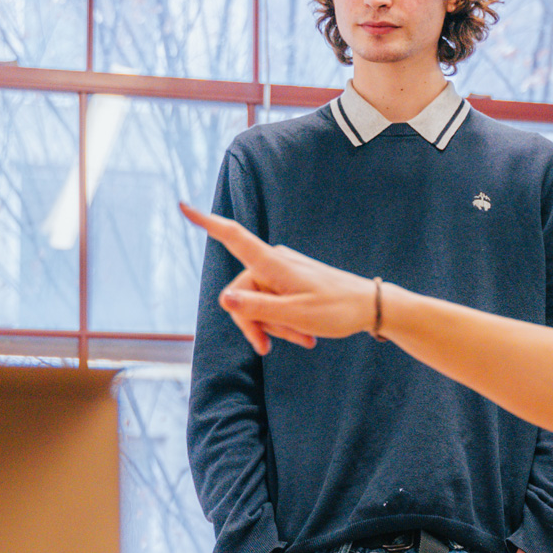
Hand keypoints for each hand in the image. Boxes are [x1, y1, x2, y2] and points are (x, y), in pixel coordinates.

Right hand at [180, 202, 380, 352]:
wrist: (370, 308)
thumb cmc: (336, 310)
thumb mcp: (294, 315)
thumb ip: (256, 308)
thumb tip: (224, 299)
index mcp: (272, 263)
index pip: (233, 237)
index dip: (206, 223)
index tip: (182, 204)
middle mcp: (274, 261)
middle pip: (241, 293)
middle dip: (255, 322)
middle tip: (271, 348)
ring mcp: (283, 271)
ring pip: (259, 303)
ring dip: (276, 326)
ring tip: (302, 339)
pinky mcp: (291, 281)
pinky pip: (276, 303)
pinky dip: (286, 322)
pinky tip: (305, 338)